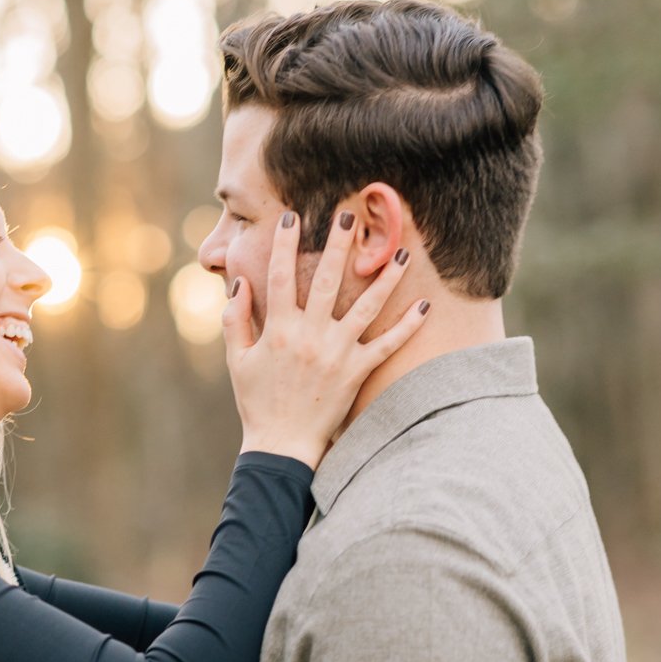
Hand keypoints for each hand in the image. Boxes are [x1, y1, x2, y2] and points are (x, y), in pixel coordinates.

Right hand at [225, 210, 428, 467]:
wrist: (281, 445)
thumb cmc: (256, 402)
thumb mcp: (238, 360)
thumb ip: (236, 319)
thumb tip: (239, 283)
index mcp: (277, 329)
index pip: (278, 276)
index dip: (283, 244)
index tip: (291, 217)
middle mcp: (308, 336)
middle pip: (325, 280)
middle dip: (338, 246)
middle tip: (349, 217)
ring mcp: (335, 353)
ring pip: (365, 307)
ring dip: (385, 278)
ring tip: (400, 252)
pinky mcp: (356, 372)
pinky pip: (386, 345)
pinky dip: (407, 326)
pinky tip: (424, 305)